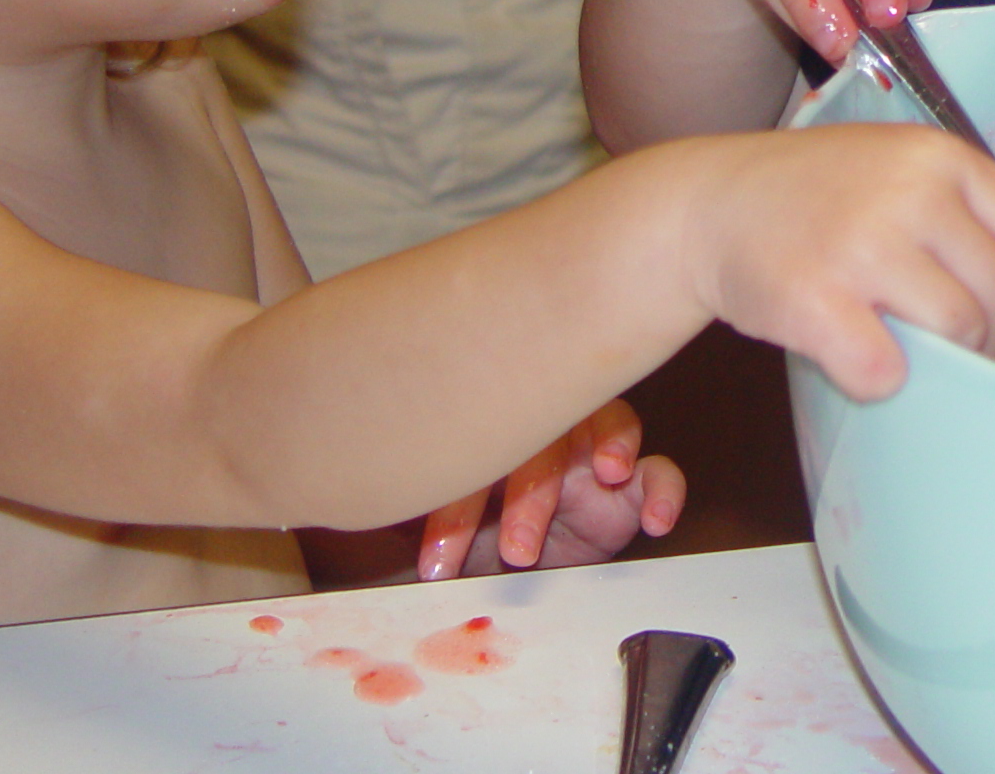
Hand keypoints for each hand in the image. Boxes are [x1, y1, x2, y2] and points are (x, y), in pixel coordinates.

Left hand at [413, 398, 684, 580]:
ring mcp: (584, 451)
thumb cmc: (448, 529)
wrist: (488, 557)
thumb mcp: (413, 521)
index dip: (454, 508)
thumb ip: (391, 511)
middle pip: (541, 430)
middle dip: (527, 486)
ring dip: (596, 454)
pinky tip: (655, 518)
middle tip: (514, 550)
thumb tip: (331, 511)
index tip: (437, 566)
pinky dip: (662, 489)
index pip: (469, 445)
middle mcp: (536, 429)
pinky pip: (659, 473)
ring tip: (594, 482)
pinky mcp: (628, 487)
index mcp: (478, 431)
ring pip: (603, 427)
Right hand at [673, 124, 994, 400]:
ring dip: (940, 360)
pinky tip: (854, 355)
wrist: (710, 205)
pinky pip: (886, 373)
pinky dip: (876, 379)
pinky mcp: (817, 301)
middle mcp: (909, 192)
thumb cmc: (813, 195)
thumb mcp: (892, 163)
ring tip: (904, 345)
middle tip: (951, 343)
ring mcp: (863, 246)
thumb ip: (955, 206)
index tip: (979, 290)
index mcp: (937, 154)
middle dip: (985, 333)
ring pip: (957, 335)